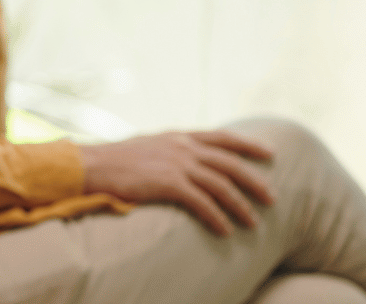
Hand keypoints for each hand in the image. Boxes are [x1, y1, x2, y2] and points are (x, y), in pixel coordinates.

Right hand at [80, 130, 275, 235]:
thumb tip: (186, 158)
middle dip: (255, 181)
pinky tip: (225, 230)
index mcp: (179, 136)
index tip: (270, 152)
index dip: (249, 144)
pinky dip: (217, 217)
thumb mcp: (149, 144)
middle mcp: (183, 147)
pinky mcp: (169, 183)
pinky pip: (203, 203)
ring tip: (252, 222)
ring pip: (222, 185)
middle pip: (230, 163)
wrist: (93, 165)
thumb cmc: (116, 159)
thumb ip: (171, 149)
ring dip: (241, 205)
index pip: (223, 137)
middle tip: (272, 198)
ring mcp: (178, 164)